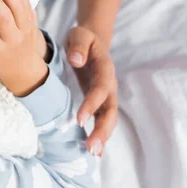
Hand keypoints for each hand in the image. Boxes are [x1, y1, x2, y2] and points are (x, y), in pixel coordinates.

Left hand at [66, 26, 117, 156]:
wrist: (91, 40)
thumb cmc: (82, 38)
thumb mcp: (79, 35)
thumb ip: (78, 46)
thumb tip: (76, 60)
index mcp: (105, 69)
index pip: (100, 89)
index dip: (91, 104)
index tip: (79, 120)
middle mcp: (109, 85)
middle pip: (110, 110)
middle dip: (102, 129)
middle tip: (91, 147)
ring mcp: (106, 95)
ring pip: (108, 118)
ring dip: (102, 136)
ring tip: (92, 153)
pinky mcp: (100, 102)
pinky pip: (102, 120)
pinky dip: (100, 135)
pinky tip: (94, 151)